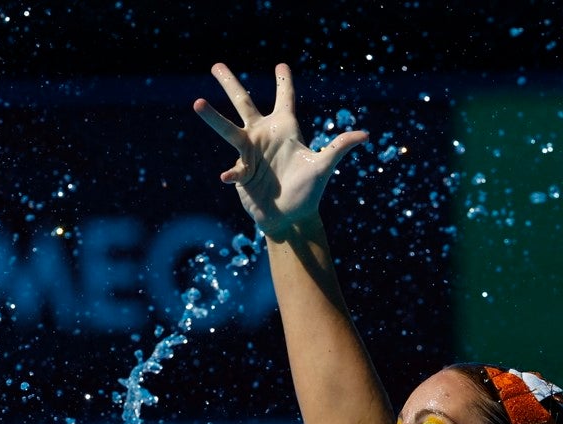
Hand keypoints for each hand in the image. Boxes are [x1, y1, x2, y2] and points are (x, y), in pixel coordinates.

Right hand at [193, 63, 367, 238]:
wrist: (290, 218)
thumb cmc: (309, 192)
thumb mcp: (324, 167)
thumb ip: (339, 148)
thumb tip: (366, 135)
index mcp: (286, 130)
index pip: (285, 100)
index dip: (284, 83)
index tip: (281, 65)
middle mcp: (264, 136)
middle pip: (244, 104)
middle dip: (230, 84)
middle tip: (216, 65)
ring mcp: (250, 153)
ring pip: (228, 129)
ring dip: (213, 117)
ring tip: (197, 102)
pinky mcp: (241, 172)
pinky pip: (234, 168)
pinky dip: (232, 172)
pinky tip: (230, 178)